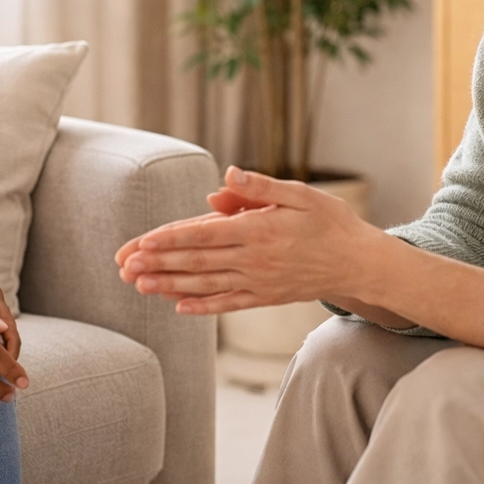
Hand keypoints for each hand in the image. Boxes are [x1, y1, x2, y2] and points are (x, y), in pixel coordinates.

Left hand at [116, 166, 386, 314]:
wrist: (360, 263)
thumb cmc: (330, 221)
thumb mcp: (300, 194)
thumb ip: (260, 187)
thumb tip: (225, 177)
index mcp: (259, 230)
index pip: (203, 234)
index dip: (169, 239)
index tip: (140, 242)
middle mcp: (254, 260)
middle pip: (196, 261)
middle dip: (157, 263)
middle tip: (123, 265)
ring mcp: (258, 282)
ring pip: (205, 285)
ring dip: (168, 284)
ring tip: (137, 284)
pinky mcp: (265, 297)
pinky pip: (227, 304)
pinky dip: (201, 305)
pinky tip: (177, 306)